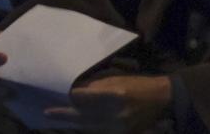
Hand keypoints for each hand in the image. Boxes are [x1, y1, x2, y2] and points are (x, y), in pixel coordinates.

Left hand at [53, 75, 174, 130]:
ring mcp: (119, 127)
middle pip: (85, 116)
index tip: (60, 95)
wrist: (161, 99)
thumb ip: (96, 88)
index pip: (88, 99)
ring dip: (73, 122)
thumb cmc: (138, 85)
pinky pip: (98, 130)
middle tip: (48, 113)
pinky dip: (87, 127)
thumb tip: (76, 93)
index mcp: (116, 95)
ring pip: (89, 126)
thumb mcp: (117, 80)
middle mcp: (117, 114)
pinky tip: (76, 124)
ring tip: (57, 118)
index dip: (73, 98)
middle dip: (66, 115)